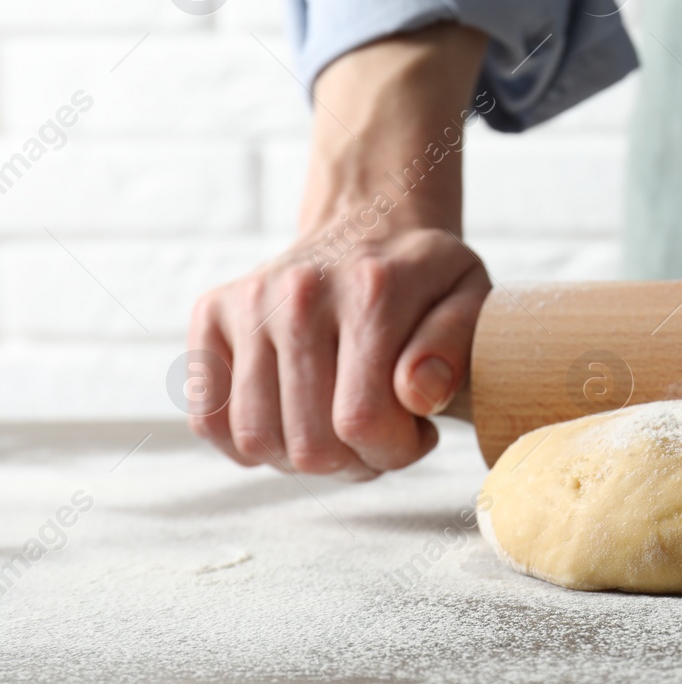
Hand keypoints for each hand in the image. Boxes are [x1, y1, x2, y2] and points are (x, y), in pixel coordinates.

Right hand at [187, 23, 491, 477]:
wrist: (372, 221)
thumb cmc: (427, 279)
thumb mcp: (471, 298)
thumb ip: (454, 345)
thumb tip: (417, 394)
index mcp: (372, 290)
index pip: (362, 422)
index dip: (395, 451)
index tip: (418, 431)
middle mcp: (300, 292)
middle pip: (308, 443)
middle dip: (354, 461)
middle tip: (380, 435)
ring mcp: (248, 301)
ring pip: (256, 439)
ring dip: (303, 458)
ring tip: (339, 427)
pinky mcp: (211, 314)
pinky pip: (208, 419)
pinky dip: (249, 441)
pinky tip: (293, 418)